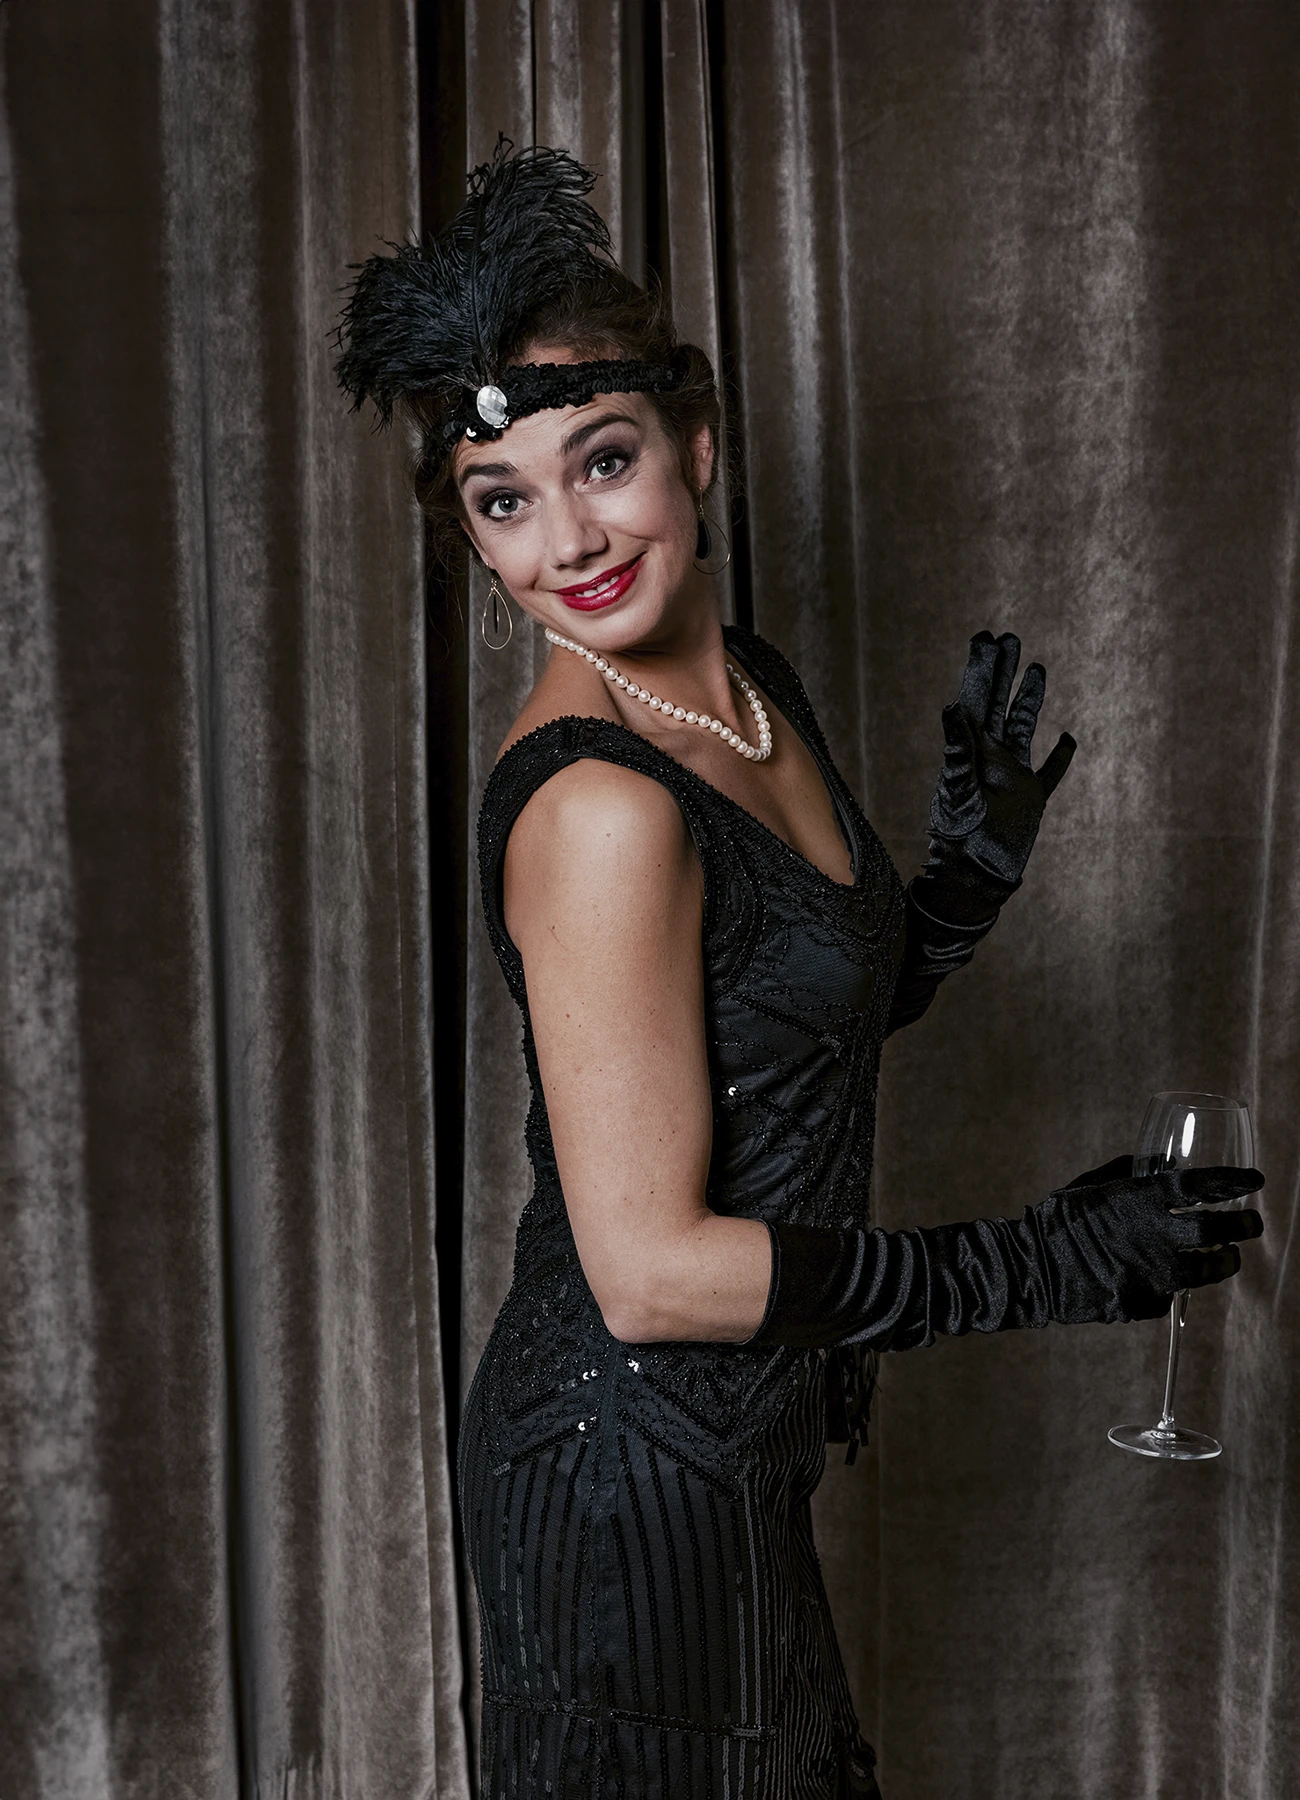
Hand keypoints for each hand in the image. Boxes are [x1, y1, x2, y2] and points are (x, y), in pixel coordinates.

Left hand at [928, 630, 1076, 887]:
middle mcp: (990, 759)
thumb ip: (957, 752)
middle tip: (1007, 637)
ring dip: (1029, 699)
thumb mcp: (957, 792)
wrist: (974, 879)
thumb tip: (951, 707)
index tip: (984, 637)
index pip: (976, 699)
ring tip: (1036, 667)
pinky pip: (1049, 772)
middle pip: (998, 704)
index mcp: (971, 752)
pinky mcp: (1030, 800)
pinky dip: (1061, 756)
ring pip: (1023, 728)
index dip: (980, 669)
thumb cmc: (961, 839)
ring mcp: (1012, 777)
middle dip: (1003, 671)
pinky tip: (1070, 738)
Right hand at [1033, 1159, 1264, 1323]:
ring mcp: (1151, 1273)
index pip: (1200, 1185)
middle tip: (1252, 1223)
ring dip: (1225, 1261)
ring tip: (1230, 1257)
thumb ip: (1128, 1174)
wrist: (1030, 1270)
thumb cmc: (1056, 1221)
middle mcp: (1153, 1235)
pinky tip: (1164, 1278)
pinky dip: (1171, 1285)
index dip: (1232, 1181)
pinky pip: (1169, 1294)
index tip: (1255, 1180)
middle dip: (1243, 1225)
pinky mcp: (1144, 1303)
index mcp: (1139, 1199)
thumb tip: (1161, 1166)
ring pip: (1207, 1270)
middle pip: (1216, 1229)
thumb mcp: (1090, 1186)